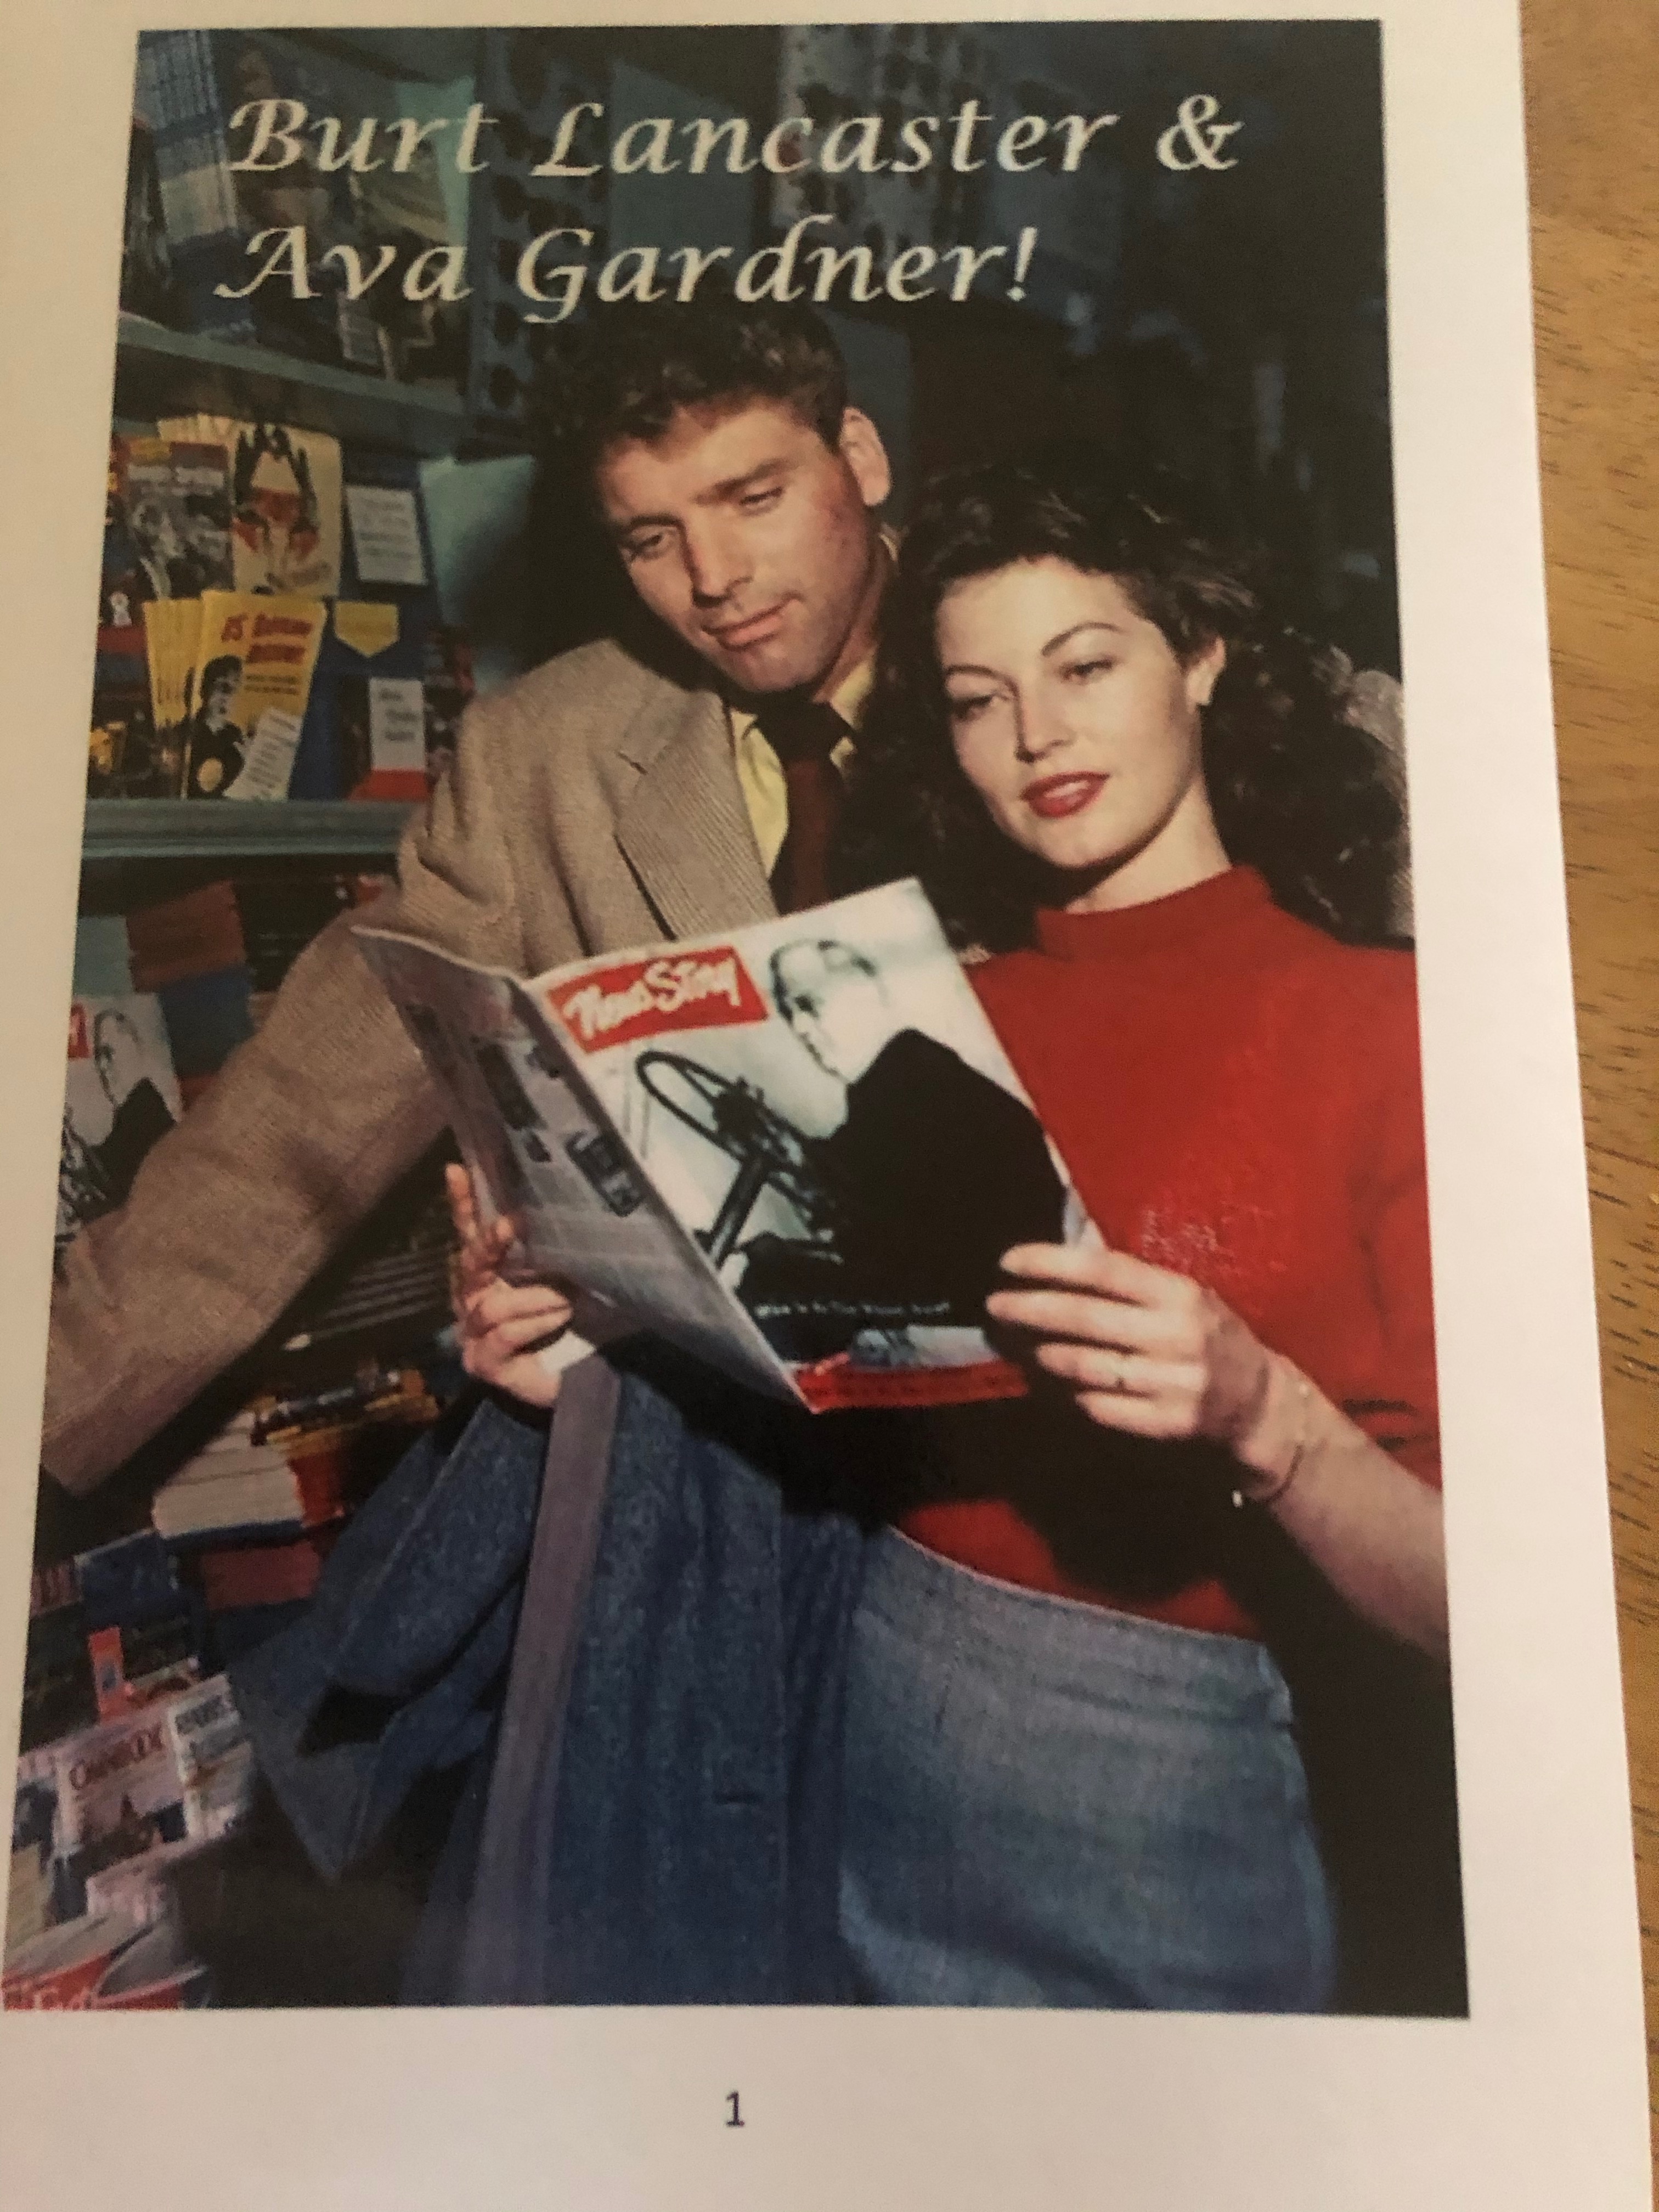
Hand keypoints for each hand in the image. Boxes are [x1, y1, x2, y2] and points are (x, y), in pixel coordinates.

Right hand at [445, 1163, 574, 1409]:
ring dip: (533, 1297)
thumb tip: (566, 1213)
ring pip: (490, 1305)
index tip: (457, 1169)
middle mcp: (472, 1303)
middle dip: (490, 1244)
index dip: (462, 1204)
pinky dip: (533, 1324)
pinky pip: (503, 1335)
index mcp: (488, 1278)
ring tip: (567, 1300)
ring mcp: (473, 1336)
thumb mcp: (564, 1281)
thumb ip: (553, 1255)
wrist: (581, 1381)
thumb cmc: (571, 1327)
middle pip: (470, 1266)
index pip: (469, 1235)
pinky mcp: (484, 1364)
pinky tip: (557, 1320)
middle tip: (512, 1224)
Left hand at [986, 1242, 1271, 1445]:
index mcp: (1181, 1294)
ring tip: (1014, 1343)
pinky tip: (1048, 1381)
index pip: (1105, 1271)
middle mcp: (1179, 1337)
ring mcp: (1174, 1384)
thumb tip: (1061, 1258)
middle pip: (1086, 1320)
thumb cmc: (1208, 1336)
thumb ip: (1131, 1281)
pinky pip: (1099, 1407)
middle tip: (994, 1306)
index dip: (1051, 1264)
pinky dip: (1067, 1394)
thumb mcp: (1184, 1296)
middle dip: (1030, 1311)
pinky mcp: (1167, 1425)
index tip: (1008, 1261)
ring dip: (1041, 1354)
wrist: (1259, 1403)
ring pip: (1087, 1367)